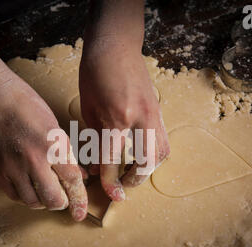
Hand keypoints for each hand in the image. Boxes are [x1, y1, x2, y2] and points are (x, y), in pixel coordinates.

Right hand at [0, 71, 87, 220]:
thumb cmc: (24, 104)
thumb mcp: (53, 125)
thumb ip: (65, 153)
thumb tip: (78, 174)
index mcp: (53, 145)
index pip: (72, 180)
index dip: (79, 198)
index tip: (80, 211)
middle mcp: (34, 159)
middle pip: (53, 199)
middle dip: (61, 203)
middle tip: (62, 199)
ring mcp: (13, 167)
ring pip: (32, 201)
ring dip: (42, 201)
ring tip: (44, 193)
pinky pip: (14, 195)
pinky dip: (24, 196)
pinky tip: (28, 188)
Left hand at [79, 37, 169, 200]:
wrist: (116, 47)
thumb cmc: (95, 74)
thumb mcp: (88, 109)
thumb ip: (95, 140)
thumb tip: (97, 166)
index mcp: (116, 118)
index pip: (113, 160)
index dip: (111, 182)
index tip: (111, 195)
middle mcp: (140, 118)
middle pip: (147, 162)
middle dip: (136, 179)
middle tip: (124, 186)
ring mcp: (154, 113)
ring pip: (162, 152)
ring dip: (149, 169)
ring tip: (134, 173)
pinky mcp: (159, 110)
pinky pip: (163, 139)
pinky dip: (155, 154)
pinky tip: (142, 155)